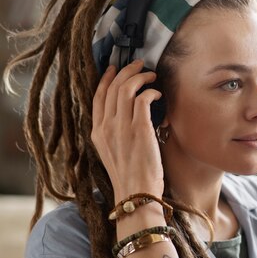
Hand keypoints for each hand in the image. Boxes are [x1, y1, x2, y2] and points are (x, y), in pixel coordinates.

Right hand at [91, 60, 163, 201]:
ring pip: (127, 89)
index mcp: (97, 132)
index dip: (106, 78)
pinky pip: (143, 99)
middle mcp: (106, 127)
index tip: (115, 68)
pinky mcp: (140, 129)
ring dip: (140, 77)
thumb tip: (129, 115)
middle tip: (139, 64)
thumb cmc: (131, 176)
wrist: (136, 193)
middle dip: (126, 71)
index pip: (98, 97)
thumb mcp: (113, 152)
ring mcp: (122, 127)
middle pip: (113, 87)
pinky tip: (158, 94)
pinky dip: (151, 92)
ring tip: (151, 75)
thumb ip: (115, 133)